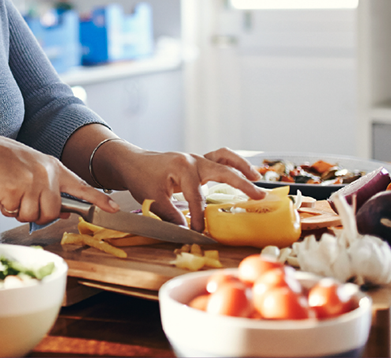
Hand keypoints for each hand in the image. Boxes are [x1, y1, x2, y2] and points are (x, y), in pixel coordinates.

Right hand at [0, 133, 118, 225]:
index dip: (98, 200)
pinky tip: (1, 191)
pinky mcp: (16, 189)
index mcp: (53, 167)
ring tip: (10, 193)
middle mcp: (47, 173)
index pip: (81, 186)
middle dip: (38, 214)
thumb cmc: (5, 161)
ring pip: (34, 215)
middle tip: (23, 201)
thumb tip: (65, 212)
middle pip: (53, 211)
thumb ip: (50, 187)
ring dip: (20, 211)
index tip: (113, 209)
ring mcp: (32, 181)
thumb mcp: (33, 169)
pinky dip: (6, 207)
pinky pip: (15, 212)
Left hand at [117, 147, 266, 231]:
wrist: (132, 162)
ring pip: (224, 158)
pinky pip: (219, 158)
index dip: (200, 218)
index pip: (197, 198)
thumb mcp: (152, 198)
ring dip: (241, 167)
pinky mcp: (197, 162)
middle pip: (222, 171)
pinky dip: (232, 163)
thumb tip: (187, 231)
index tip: (200, 232)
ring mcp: (196, 158)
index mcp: (182, 168)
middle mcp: (193, 160)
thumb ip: (170, 215)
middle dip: (241, 184)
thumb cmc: (140, 177)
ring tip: (257, 178)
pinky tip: (243, 172)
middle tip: (258, 197)